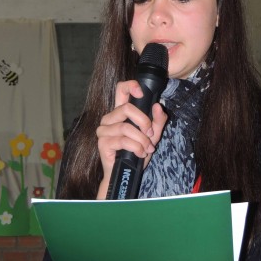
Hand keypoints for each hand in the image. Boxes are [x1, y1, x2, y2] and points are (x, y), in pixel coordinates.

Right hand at [96, 80, 166, 198]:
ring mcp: (104, 130)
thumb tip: (158, 106)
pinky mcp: (103, 143)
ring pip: (126, 127)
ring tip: (146, 149)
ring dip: (141, 140)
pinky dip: (136, 148)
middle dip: (144, 122)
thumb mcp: (152, 136)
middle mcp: (109, 118)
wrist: (126, 174)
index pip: (120, 89)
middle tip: (150, 135)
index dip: (130, 86)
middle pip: (127, 108)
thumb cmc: (136, 152)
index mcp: (120, 112)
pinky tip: (140, 154)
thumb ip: (158, 121)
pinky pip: (123, 140)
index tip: (141, 93)